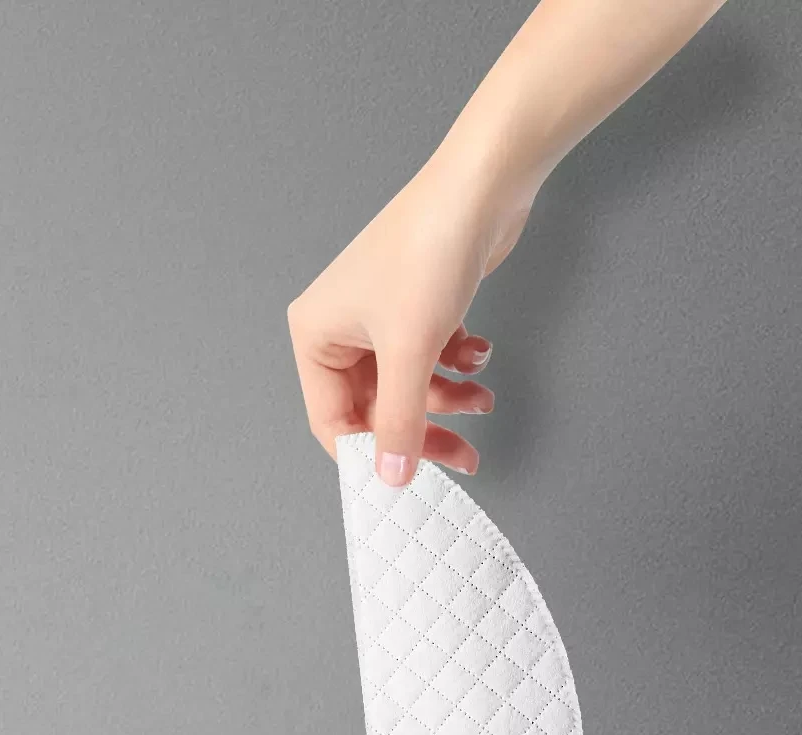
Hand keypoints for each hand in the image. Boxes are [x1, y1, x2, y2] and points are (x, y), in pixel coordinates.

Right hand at [287, 154, 529, 485]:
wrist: (480, 187)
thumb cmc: (428, 254)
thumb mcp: (410, 351)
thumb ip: (400, 421)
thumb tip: (391, 476)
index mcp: (317, 336)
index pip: (333, 421)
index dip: (371, 454)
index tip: (412, 480)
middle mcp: (341, 328)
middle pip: (376, 408)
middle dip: (423, 429)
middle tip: (463, 454)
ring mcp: (379, 317)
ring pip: (409, 385)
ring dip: (448, 399)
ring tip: (484, 398)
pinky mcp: (416, 307)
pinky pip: (430, 357)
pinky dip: (456, 364)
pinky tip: (479, 353)